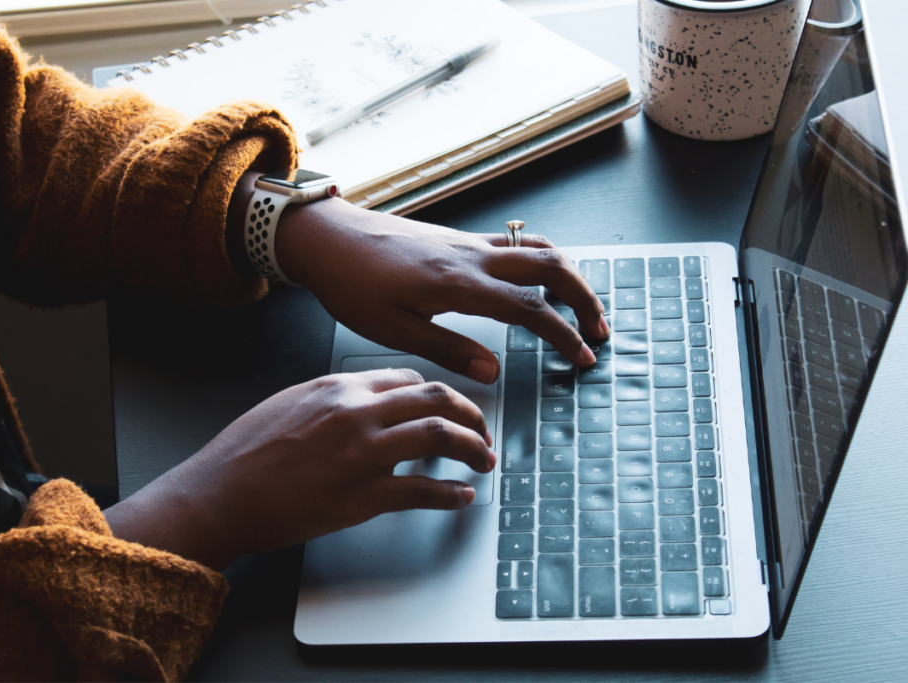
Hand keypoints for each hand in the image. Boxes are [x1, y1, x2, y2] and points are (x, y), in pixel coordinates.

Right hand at [104, 369, 495, 569]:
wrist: (220, 493)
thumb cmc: (245, 452)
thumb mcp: (289, 402)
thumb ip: (333, 398)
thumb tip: (367, 402)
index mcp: (339, 387)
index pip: (409, 379)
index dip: (438, 394)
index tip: (449, 408)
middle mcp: (357, 413)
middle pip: (436, 399)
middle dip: (471, 414)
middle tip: (482, 431)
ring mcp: (363, 454)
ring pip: (440, 436)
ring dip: (473, 448)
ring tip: (484, 461)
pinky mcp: (363, 496)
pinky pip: (423, 491)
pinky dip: (451, 495)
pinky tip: (461, 497)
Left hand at [268, 185, 609, 383]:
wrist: (329, 238)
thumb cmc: (352, 285)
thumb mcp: (394, 330)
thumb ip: (448, 350)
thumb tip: (494, 372)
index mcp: (458, 283)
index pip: (530, 308)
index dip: (563, 334)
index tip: (582, 357)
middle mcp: (472, 256)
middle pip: (551, 267)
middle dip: (584, 298)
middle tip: (598, 330)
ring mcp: (468, 242)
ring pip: (537, 248)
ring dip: (568, 275)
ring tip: (581, 306)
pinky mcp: (459, 238)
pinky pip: (515, 243)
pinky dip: (542, 260)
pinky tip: (540, 280)